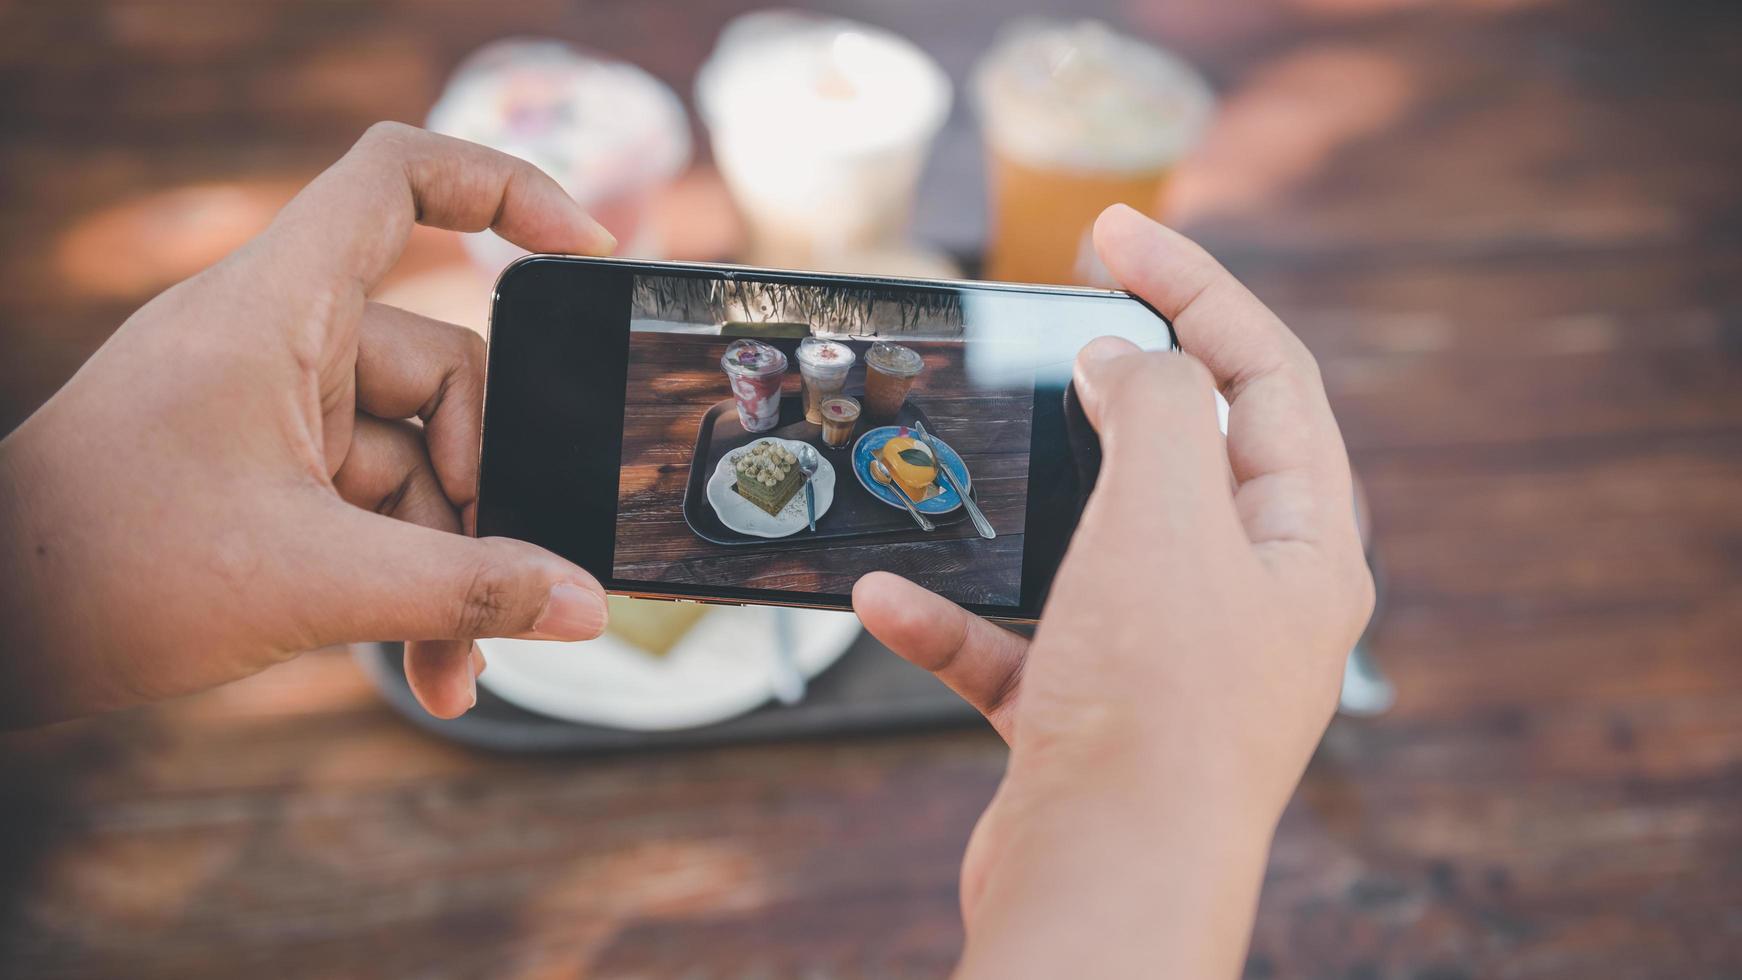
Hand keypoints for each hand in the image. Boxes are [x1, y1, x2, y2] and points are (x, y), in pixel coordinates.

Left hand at [0, 123, 617, 725]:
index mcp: (277, 307)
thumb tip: (584, 605)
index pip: (397, 179)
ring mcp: (275, 404)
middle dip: (480, 500)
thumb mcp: (312, 584)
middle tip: (502, 590)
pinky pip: (375, 504)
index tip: (583, 247)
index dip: (503, 185)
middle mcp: (281, 338)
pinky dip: (403, 578)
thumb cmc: (105, 571)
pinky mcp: (269, 466)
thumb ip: (466, 591)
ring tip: (452, 666)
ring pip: (415, 462)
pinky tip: (424, 660)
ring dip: (446, 566)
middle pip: (442, 375)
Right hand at [854, 204, 1373, 976]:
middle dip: (1114, 378)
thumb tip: (1130, 358)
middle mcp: (1247, 602)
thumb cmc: (1155, 708)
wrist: (1101, 890)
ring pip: (1094, 545)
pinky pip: (1019, 642)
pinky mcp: (1091, 718)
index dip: (1196, 283)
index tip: (1114, 229)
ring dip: (1022, 504)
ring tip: (971, 451)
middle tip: (1049, 314)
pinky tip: (889, 600)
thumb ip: (1158, 407)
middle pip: (1188, 450)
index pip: (1266, 372)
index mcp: (1301, 545)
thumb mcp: (1165, 518)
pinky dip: (957, 617)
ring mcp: (1169, 662)